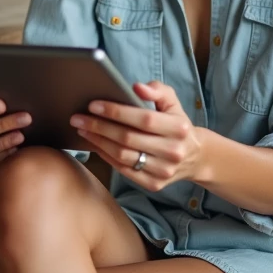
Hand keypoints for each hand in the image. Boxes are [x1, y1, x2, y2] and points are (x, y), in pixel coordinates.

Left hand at [70, 81, 204, 191]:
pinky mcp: (154, 185)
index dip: (116, 112)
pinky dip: (106, 157)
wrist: (195, 157)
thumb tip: (136, 87)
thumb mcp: (173, 102)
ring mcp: (163, 171)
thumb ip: (157, 90)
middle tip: (78, 118)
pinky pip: (124, 170)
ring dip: (98, 142)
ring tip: (82, 130)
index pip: (143, 119)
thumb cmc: (177, 123)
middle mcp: (173, 151)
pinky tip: (95, 144)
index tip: (93, 105)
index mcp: (178, 128)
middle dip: (99, 126)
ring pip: (123, 156)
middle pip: (128, 138)